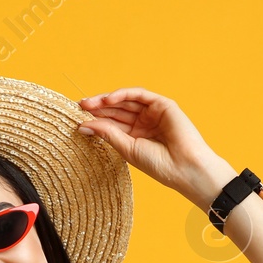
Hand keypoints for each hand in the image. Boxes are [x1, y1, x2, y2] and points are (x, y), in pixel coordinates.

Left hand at [76, 87, 235, 205]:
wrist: (185, 168)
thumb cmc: (159, 165)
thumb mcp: (127, 149)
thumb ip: (107, 134)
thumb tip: (83, 125)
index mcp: (135, 136)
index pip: (112, 123)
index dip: (95, 119)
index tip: (78, 118)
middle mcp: (144, 123)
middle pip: (117, 110)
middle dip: (98, 108)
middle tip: (80, 106)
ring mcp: (153, 113)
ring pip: (126, 101)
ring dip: (107, 100)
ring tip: (89, 103)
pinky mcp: (163, 105)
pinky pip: (140, 95)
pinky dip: (123, 94)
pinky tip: (108, 99)